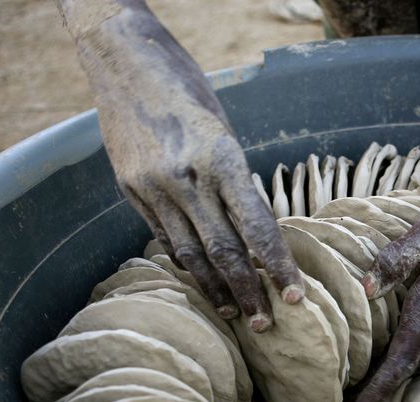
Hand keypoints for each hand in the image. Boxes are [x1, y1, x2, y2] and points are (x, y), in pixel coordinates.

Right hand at [76, 8, 302, 329]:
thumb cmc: (188, 91)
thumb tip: (253, 230)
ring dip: (215, 289)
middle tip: (266, 323)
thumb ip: (234, 181)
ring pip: (191, 254)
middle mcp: (186, 179)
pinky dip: (186, 262)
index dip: (278, 266)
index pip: (257, 228)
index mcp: (221, 160)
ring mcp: (154, 188)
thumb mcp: (223, 132)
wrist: (124, 61)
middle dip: (248, 291)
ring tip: (233, 312)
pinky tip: (201, 280)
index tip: (296, 295)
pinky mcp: (130, 190)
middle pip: (224, 252)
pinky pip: (163, 238)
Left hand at [352, 196, 419, 401]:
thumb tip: (366, 288)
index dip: (378, 391)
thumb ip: (398, 256)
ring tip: (358, 397)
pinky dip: (408, 368)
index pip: (402, 361)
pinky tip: (389, 366)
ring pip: (419, 367)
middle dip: (376, 396)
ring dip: (391, 383)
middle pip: (406, 373)